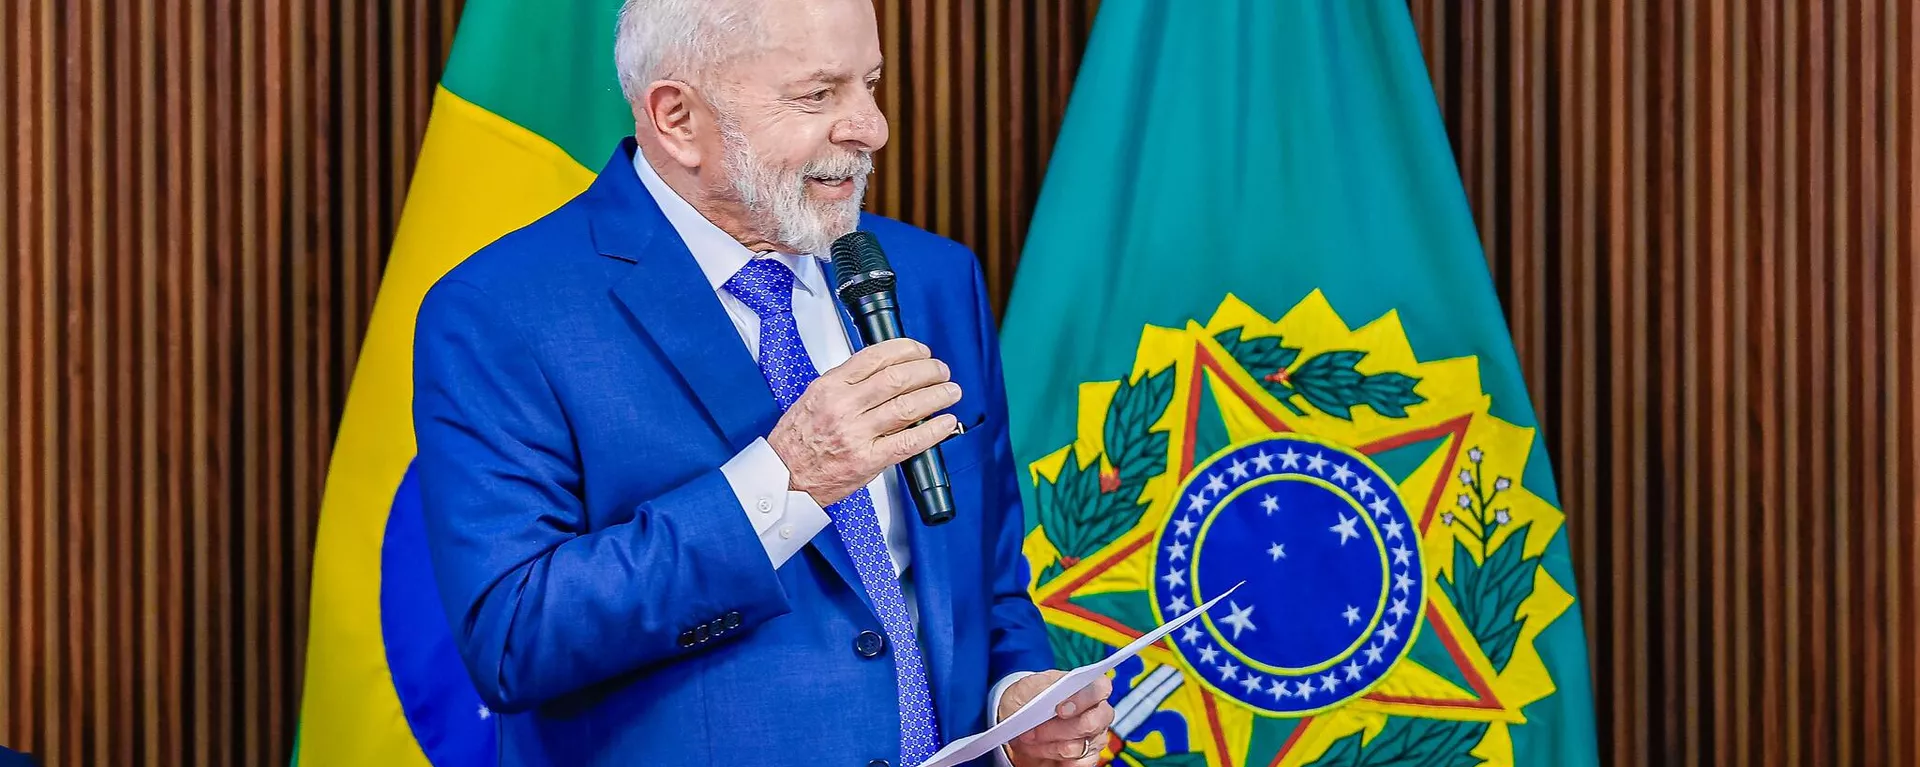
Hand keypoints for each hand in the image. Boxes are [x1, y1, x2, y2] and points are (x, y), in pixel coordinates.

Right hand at [767, 337, 960, 505]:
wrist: (784, 478)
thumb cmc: (797, 441)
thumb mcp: (814, 398)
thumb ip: (848, 383)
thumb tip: (886, 369)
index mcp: (830, 387)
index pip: (876, 356)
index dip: (906, 350)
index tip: (921, 351)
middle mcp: (844, 407)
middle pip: (897, 378)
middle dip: (928, 370)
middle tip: (941, 370)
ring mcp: (856, 434)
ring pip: (907, 407)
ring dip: (937, 396)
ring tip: (950, 392)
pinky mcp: (868, 460)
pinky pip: (908, 441)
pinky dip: (933, 430)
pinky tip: (945, 422)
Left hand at [998, 671, 1114, 766]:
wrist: (1016, 730)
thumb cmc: (1025, 704)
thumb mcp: (1022, 690)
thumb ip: (1037, 688)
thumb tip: (1049, 695)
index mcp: (1085, 687)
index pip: (1099, 688)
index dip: (1082, 699)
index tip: (1059, 709)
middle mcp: (1095, 712)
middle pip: (1093, 722)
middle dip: (1060, 729)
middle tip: (1033, 731)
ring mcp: (1094, 737)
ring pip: (1080, 746)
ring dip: (1050, 746)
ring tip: (1029, 740)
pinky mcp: (1087, 758)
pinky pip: (1079, 764)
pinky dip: (1057, 760)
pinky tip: (1042, 752)